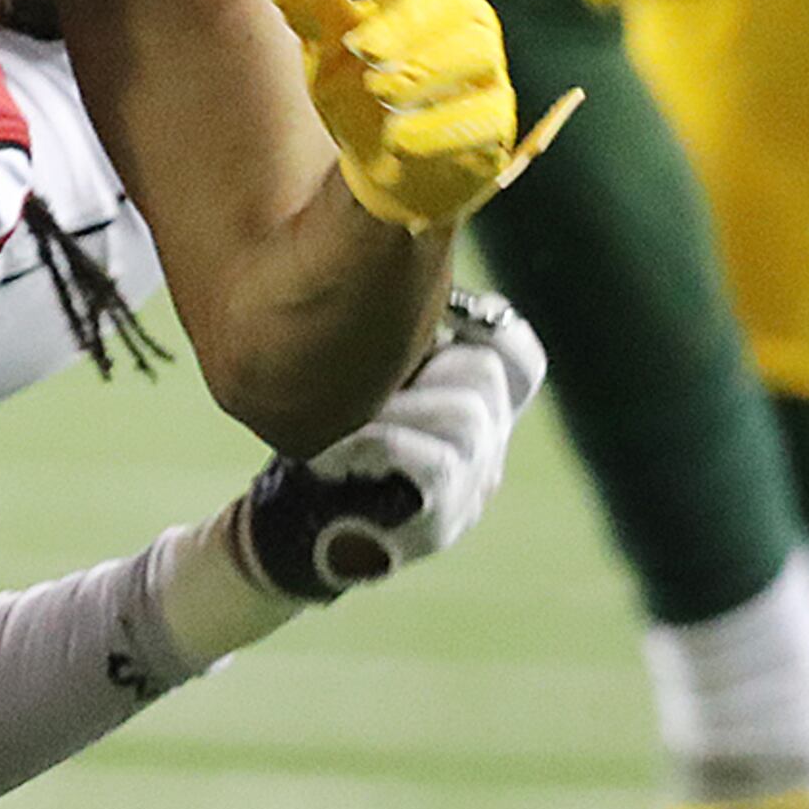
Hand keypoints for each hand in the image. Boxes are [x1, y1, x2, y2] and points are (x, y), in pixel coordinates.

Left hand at [233, 287, 545, 596]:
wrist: (289, 529)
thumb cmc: (320, 444)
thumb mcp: (360, 384)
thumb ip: (389, 347)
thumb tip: (385, 279)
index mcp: (473, 408)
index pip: (519, 361)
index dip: (494, 326)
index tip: (445, 312)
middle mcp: (486, 448)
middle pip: (485, 374)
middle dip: (417, 364)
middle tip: (357, 384)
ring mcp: (472, 489)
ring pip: (466, 416)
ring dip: (392, 408)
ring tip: (340, 423)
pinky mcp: (444, 523)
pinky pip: (439, 463)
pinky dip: (383, 445)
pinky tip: (338, 450)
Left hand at [263, 0, 516, 233]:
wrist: (381, 170)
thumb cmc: (355, 94)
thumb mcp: (324, 48)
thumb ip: (307, 5)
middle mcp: (458, 24)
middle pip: (448, 1)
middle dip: (404, 22)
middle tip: (361, 47)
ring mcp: (482, 74)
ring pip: (476, 53)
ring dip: (424, 70)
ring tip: (379, 89)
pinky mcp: (493, 126)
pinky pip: (483, 120)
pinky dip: (439, 129)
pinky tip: (399, 139)